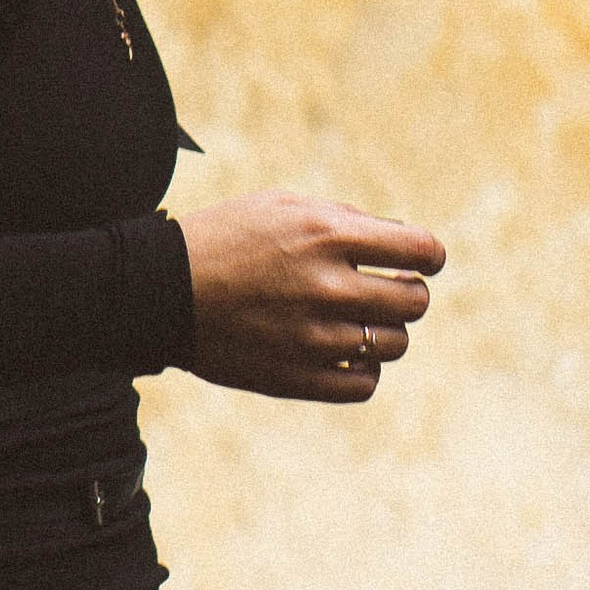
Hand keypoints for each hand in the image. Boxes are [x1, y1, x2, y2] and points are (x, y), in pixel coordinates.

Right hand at [175, 192, 443, 403]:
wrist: (159, 291)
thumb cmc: (224, 239)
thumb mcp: (282, 206)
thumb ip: (346, 220)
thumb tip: (402, 242)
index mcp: (325, 235)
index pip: (419, 250)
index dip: (430, 255)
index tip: (423, 260)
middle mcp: (325, 287)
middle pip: (414, 302)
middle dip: (409, 292)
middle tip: (388, 289)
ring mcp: (312, 338)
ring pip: (394, 345)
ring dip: (385, 331)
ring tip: (358, 320)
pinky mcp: (296, 377)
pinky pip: (364, 384)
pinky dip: (363, 369)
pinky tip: (343, 352)